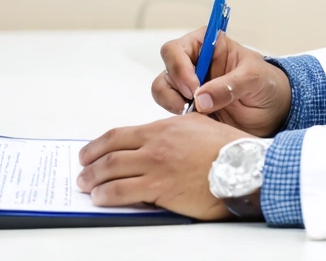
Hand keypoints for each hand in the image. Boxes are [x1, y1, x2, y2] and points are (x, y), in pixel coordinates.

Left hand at [77, 114, 245, 218]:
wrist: (242, 166)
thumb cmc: (227, 149)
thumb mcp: (198, 126)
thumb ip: (175, 131)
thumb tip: (160, 139)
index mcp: (163, 128)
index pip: (119, 134)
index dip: (98, 145)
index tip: (89, 152)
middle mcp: (155, 144)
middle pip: (110, 153)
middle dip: (90, 164)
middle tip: (82, 171)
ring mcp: (155, 166)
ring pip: (111, 171)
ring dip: (93, 180)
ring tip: (87, 187)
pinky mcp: (159, 188)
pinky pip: (121, 191)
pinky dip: (106, 195)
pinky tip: (101, 198)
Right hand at [152, 30, 290, 136]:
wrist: (274, 113)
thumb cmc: (267, 84)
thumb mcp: (254, 79)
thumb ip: (229, 86)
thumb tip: (201, 98)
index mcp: (207, 46)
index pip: (176, 49)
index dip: (179, 67)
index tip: (194, 87)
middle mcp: (193, 64)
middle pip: (165, 71)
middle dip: (173, 89)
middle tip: (193, 104)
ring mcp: (189, 87)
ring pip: (162, 92)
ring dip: (173, 105)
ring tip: (197, 115)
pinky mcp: (190, 109)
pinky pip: (171, 113)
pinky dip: (179, 120)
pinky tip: (199, 123)